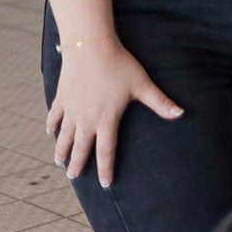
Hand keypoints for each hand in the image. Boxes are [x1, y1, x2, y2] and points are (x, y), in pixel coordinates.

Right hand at [47, 37, 183, 187]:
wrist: (91, 48)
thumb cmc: (119, 65)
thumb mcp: (142, 85)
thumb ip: (160, 102)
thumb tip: (180, 114)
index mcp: (106, 119)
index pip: (106, 151)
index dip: (106, 169)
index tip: (105, 184)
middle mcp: (85, 119)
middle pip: (80, 148)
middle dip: (77, 164)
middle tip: (74, 176)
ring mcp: (71, 110)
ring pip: (63, 136)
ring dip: (61, 150)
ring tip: (60, 162)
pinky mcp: (61, 98)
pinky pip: (54, 116)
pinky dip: (51, 125)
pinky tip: (50, 131)